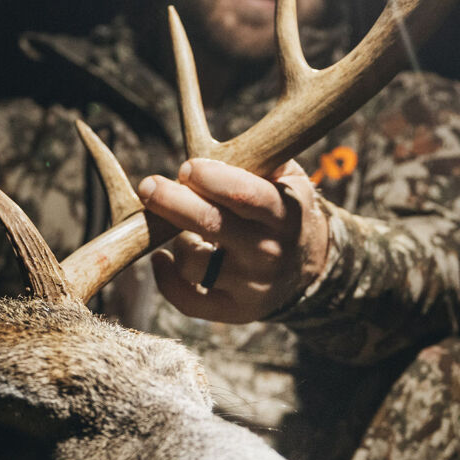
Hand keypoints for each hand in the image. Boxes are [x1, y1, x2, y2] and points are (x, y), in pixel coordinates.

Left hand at [138, 158, 328, 322]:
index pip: (245, 195)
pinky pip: (188, 302)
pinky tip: (161, 258)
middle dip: (173, 202)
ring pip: (193, 264)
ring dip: (174, 240)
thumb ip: (258, 159)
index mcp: (283, 214)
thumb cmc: (283, 210)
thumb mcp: (287, 179)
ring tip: (176, 227)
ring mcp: (250, 286)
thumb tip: (210, 148)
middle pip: (212, 226)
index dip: (210, 178)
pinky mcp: (233, 311)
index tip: (187, 167)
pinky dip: (166, 280)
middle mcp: (268, 253)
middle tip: (149, 186)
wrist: (309, 264)